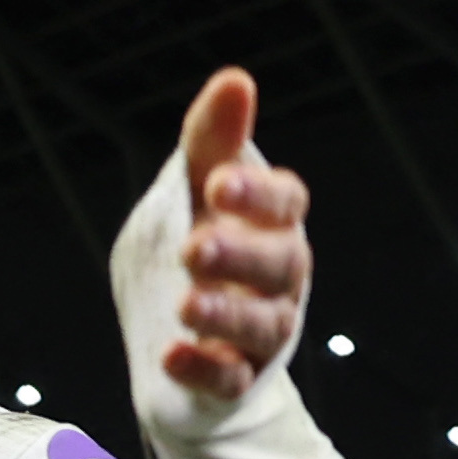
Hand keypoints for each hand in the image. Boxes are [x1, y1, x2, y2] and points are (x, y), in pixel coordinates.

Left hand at [156, 69, 312, 404]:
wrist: (173, 328)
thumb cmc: (200, 240)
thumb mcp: (197, 191)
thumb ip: (212, 143)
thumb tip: (235, 78)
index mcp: (276, 225)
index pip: (286, 204)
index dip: (258, 195)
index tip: (217, 184)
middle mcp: (279, 279)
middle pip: (280, 266)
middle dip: (241, 256)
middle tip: (194, 249)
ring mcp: (261, 333)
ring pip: (262, 326)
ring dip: (226, 315)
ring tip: (186, 305)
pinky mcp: (233, 379)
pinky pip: (230, 380)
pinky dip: (205, 370)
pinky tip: (170, 357)